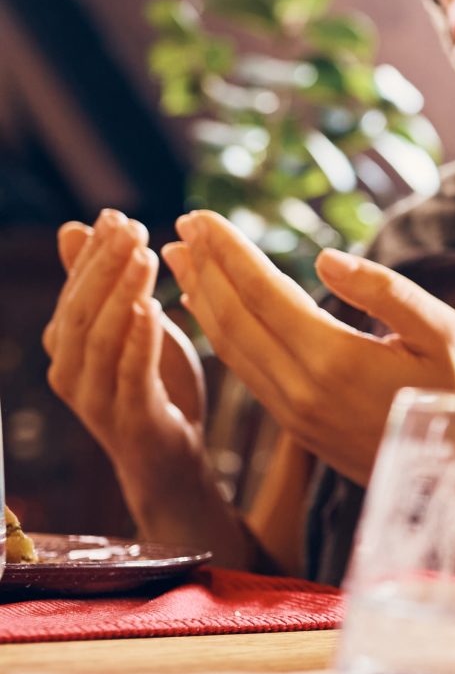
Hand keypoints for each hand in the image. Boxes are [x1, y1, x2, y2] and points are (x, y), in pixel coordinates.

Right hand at [41, 211, 206, 477]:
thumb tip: (74, 227)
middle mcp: (69, 371)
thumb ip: (103, 286)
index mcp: (66, 347)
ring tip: (145, 257)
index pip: (74, 291)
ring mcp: (95, 398)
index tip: (117, 214)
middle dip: (105, 265)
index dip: (93, 252)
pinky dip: (140, 339)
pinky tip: (154, 308)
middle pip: (81, 310)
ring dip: (122, 294)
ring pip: (100, 339)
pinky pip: (130, 374)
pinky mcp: (129, 418)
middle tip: (132, 227)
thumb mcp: (127, 328)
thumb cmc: (150, 385)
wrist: (169, 459)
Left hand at [162, 212, 454, 483]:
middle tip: (181, 226)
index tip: (200, 217)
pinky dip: (222, 335)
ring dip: (203, 301)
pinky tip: (217, 315)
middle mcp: (301, 389)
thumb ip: (387, 292)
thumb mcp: (447, 333)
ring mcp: (294, 414)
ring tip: (183, 262)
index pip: (264, 292)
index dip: (229, 252)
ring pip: (231, 349)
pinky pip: (245, 373)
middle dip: (204, 269)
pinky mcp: (298, 430)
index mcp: (335, 359)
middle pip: (233, 319)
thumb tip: (325, 258)